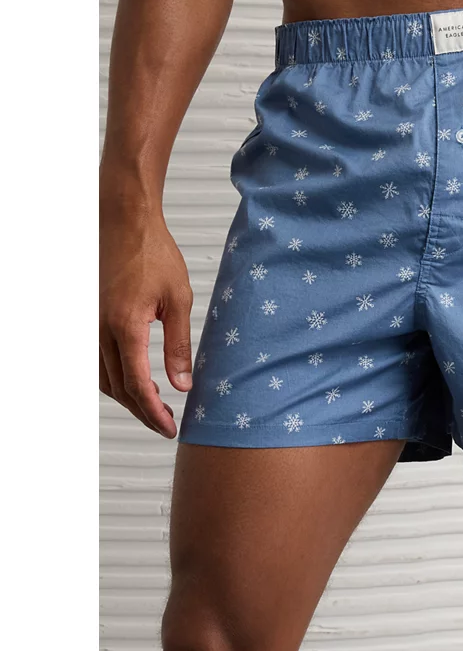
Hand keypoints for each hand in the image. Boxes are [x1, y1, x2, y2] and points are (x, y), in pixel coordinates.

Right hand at [99, 213, 192, 437]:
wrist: (126, 223)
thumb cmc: (154, 254)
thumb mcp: (179, 299)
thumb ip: (179, 345)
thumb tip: (183, 384)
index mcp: (125, 326)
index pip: (137, 384)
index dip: (153, 412)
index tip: (170, 427)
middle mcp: (101, 330)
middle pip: (118, 388)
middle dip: (143, 412)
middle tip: (166, 426)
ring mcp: (92, 325)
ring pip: (104, 378)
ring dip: (127, 399)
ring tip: (153, 410)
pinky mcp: (92, 319)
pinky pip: (98, 361)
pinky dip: (114, 380)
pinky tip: (131, 384)